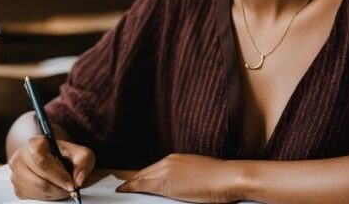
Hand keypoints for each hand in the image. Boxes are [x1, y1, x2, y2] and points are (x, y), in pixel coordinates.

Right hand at [8, 135, 95, 200]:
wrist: (54, 157)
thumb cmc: (66, 154)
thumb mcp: (81, 153)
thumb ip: (84, 162)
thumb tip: (79, 180)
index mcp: (35, 143)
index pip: (42, 161)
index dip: (58, 175)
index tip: (71, 183)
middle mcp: (21, 157)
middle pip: (39, 179)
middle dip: (58, 187)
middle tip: (71, 189)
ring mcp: (16, 173)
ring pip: (36, 190)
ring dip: (54, 193)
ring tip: (64, 189)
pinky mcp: (17, 187)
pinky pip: (32, 197)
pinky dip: (47, 197)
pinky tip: (55, 190)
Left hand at [117, 153, 243, 202]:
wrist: (227, 177)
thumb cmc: (219, 177)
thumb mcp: (199, 172)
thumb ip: (185, 175)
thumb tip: (180, 184)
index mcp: (176, 158)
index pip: (153, 168)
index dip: (143, 176)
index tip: (136, 181)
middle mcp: (169, 162)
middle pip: (145, 172)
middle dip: (134, 180)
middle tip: (124, 187)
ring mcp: (166, 171)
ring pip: (142, 178)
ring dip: (132, 184)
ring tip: (122, 190)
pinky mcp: (166, 183)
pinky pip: (144, 185)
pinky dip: (132, 187)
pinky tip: (125, 191)